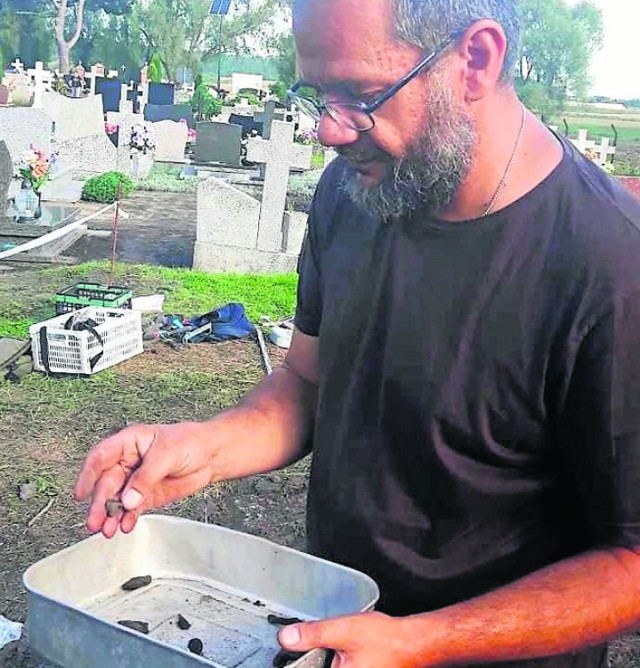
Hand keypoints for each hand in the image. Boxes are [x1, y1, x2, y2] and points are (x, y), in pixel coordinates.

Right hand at [74, 422, 213, 537]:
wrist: (211, 455)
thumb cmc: (190, 442)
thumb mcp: (168, 453)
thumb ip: (146, 476)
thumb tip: (128, 499)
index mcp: (128, 443)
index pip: (100, 457)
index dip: (88, 475)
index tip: (80, 494)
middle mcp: (127, 462)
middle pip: (105, 484)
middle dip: (99, 504)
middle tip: (96, 522)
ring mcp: (134, 481)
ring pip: (115, 500)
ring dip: (109, 516)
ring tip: (108, 530)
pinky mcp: (145, 496)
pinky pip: (130, 510)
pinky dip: (126, 519)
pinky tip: (124, 527)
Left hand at [278, 611, 418, 667]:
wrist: (413, 642)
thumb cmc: (387, 640)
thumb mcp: (345, 631)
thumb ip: (314, 634)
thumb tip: (287, 637)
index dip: (298, 661)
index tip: (292, 651)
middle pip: (316, 667)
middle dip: (312, 657)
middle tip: (321, 641)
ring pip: (326, 665)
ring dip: (323, 657)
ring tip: (334, 643)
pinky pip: (336, 666)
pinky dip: (333, 659)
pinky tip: (344, 648)